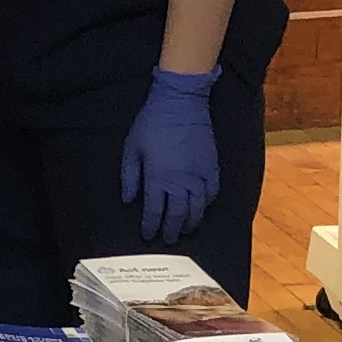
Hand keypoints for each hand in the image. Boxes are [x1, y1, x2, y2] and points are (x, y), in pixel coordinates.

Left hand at [119, 67, 223, 240]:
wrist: (180, 102)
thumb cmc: (152, 123)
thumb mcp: (132, 148)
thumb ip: (129, 176)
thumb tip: (128, 200)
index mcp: (157, 178)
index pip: (154, 212)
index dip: (150, 227)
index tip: (148, 235)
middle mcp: (180, 181)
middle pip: (177, 215)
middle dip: (171, 231)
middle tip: (168, 240)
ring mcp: (199, 174)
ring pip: (197, 208)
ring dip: (191, 222)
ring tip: (185, 230)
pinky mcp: (212, 165)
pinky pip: (213, 192)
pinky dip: (208, 203)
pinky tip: (202, 208)